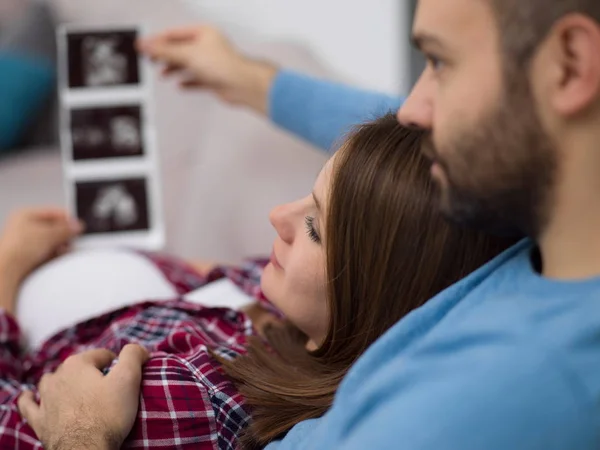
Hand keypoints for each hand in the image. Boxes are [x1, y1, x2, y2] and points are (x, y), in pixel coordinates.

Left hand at [0, 208, 82, 312]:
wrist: (7, 270)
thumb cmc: (18, 249)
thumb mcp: (49, 234)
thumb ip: (66, 229)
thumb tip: (76, 226)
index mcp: (25, 214)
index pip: (53, 212)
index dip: (67, 219)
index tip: (77, 226)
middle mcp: (23, 226)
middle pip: (52, 227)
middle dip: (63, 234)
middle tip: (72, 239)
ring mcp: (24, 241)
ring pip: (49, 240)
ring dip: (59, 245)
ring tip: (64, 250)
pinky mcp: (26, 255)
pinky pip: (45, 251)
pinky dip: (53, 253)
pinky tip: (56, 256)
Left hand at [18, 345, 149, 449]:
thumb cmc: (108, 413)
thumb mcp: (128, 379)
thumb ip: (133, 355)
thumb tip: (138, 349)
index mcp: (78, 364)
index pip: (104, 355)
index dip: (118, 365)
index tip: (127, 379)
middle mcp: (57, 377)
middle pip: (80, 368)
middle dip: (93, 375)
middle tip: (110, 390)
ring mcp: (45, 399)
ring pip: (52, 381)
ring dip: (64, 382)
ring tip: (79, 392)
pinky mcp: (39, 420)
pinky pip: (28, 405)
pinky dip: (29, 399)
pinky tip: (30, 397)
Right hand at [138, 25, 277, 113]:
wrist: (242, 85)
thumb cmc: (224, 65)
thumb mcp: (188, 54)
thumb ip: (166, 51)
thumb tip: (147, 46)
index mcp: (203, 33)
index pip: (175, 34)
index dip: (158, 41)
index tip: (145, 46)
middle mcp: (208, 47)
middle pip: (180, 49)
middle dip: (165, 55)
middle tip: (151, 59)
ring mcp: (211, 63)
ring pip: (187, 65)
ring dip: (174, 69)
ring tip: (162, 74)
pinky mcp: (214, 79)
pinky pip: (196, 80)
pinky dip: (187, 82)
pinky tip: (179, 85)